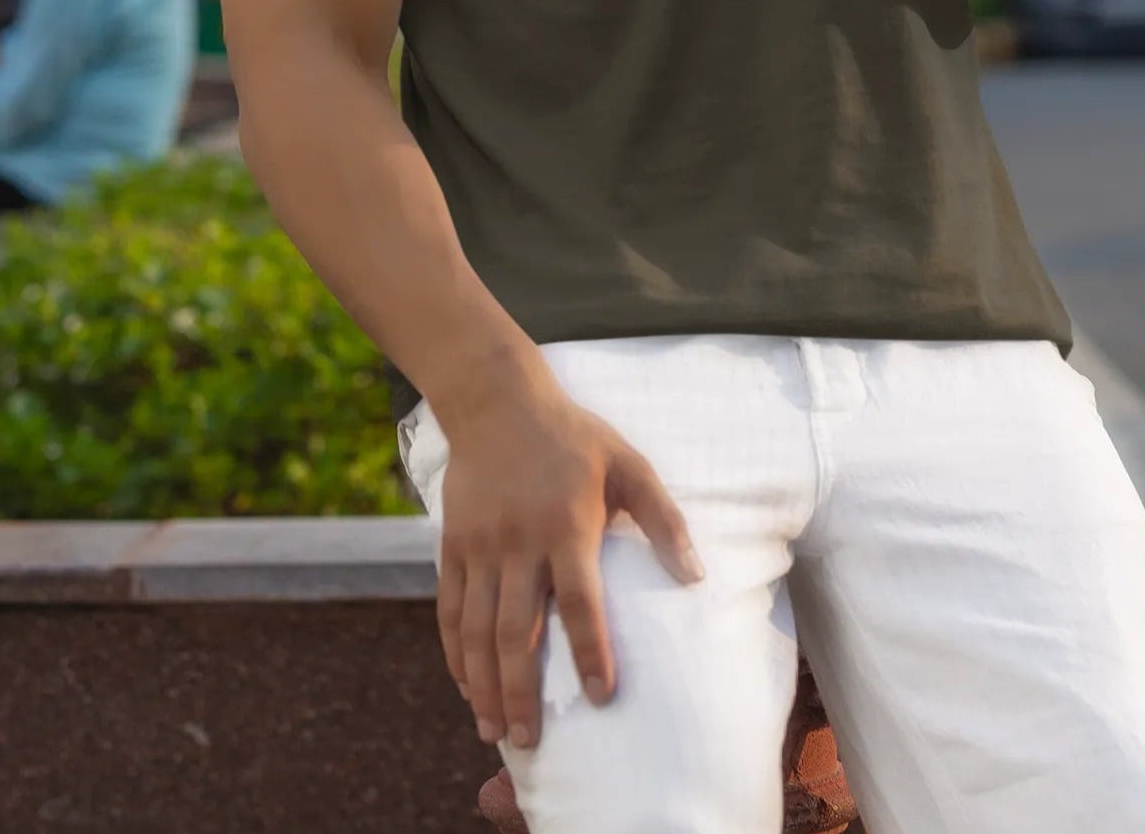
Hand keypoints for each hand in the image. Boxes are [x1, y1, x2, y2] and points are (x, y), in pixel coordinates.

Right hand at [434, 353, 703, 751]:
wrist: (496, 401)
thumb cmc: (574, 436)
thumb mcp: (628, 463)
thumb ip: (662, 520)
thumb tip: (695, 575)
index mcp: (567, 524)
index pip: (580, 601)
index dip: (591, 651)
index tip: (601, 696)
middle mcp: (518, 541)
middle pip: (515, 632)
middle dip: (522, 691)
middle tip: (529, 742)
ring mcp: (479, 546)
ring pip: (475, 630)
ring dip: (483, 684)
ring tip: (492, 728)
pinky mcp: (453, 545)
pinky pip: (449, 610)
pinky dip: (454, 653)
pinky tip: (467, 684)